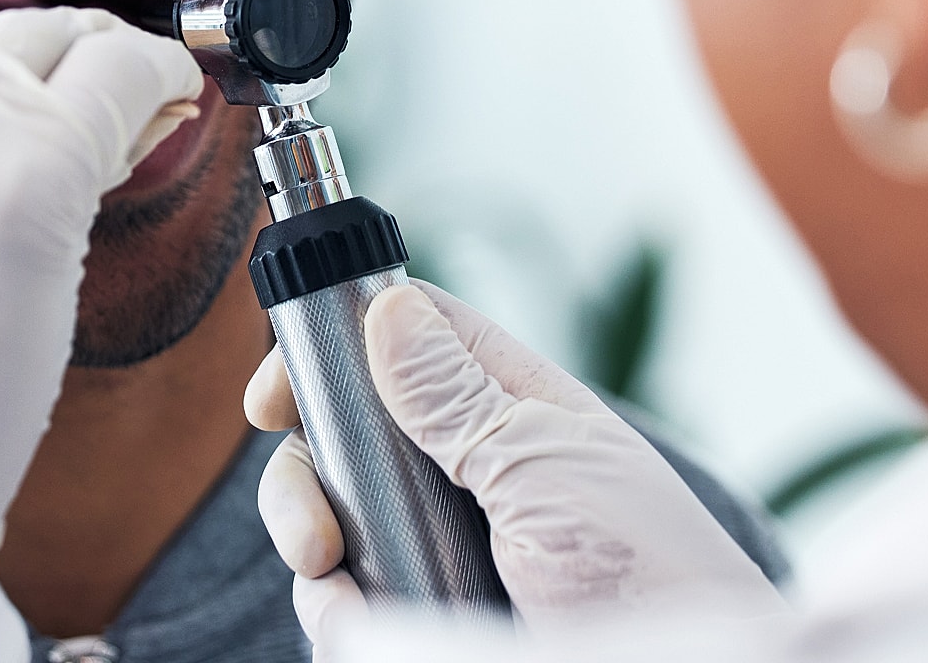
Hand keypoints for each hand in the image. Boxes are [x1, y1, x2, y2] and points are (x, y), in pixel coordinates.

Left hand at [0, 7, 202, 550]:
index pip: (117, 64)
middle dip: (83, 52)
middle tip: (113, 81)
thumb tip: (112, 123)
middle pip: (31, 37)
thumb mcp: (57, 302)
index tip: (172, 85)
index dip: (161, 69)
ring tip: (17, 166)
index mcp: (27, 174)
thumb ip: (78, 187)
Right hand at [247, 279, 784, 639]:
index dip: (332, 349)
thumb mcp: (549, 467)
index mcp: (506, 408)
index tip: (276, 392)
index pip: (401, 340)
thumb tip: (387, 307)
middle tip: (314, 530)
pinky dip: (334, 612)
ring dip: (312, 544)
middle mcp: (463, 470)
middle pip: (342, 434)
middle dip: (306, 473)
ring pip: (329, 519)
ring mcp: (439, 545)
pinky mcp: (423, 613)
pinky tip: (355, 621)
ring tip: (336, 582)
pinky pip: (343, 601)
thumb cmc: (650, 575)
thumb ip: (457, 395)